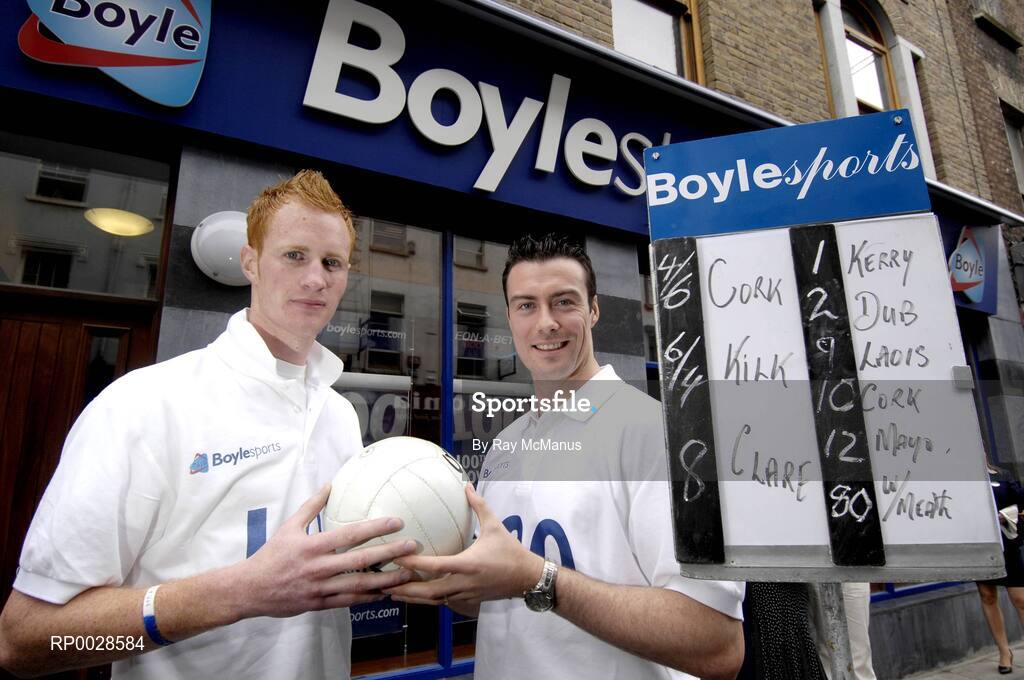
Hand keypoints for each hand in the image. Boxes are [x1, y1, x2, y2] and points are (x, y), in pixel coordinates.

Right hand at [236, 485, 416, 617]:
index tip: (397, 521)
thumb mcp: (289, 527)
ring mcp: (321, 588)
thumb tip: (329, 485)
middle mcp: (319, 567)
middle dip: (390, 553)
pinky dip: (369, 597)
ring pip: (359, 584)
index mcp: (313, 546)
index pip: (350, 534)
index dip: (375, 527)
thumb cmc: (271, 555)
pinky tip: (386, 592)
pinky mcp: (320, 604)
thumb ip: (311, 506)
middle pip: (361, 560)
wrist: (250, 589)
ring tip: (408, 573)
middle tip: (412, 546)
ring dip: (386, 579)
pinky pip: (349, 601)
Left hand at [384, 484, 543, 606]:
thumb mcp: (495, 525)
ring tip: (395, 593)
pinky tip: (418, 596)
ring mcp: (466, 594)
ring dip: (414, 598)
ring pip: (435, 600)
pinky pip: (445, 602)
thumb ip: (478, 505)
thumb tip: (466, 485)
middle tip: (386, 584)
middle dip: (407, 590)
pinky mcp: (469, 600)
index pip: (435, 566)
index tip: (397, 558)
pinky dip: (429, 600)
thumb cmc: (510, 551)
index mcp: (468, 564)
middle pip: (430, 592)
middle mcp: (465, 582)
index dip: (414, 564)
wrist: (527, 578)